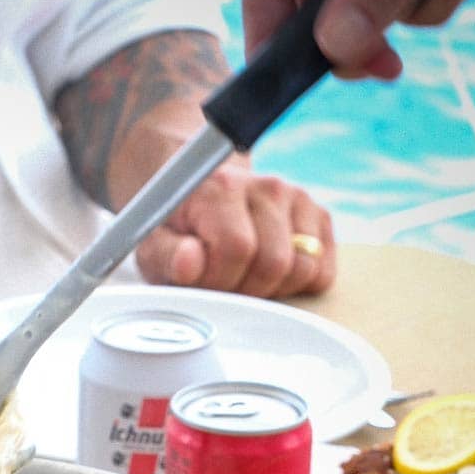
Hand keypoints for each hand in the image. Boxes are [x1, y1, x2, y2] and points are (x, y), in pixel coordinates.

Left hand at [135, 162, 334, 300]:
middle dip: (246, 289)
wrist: (197, 184)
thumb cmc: (174, 223)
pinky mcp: (317, 216)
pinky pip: (322, 271)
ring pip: (303, 269)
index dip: (219, 279)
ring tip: (243, 277)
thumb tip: (191, 264)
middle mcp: (267, 187)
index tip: (201, 279)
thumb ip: (167, 256)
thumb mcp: (152, 242)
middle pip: (275, 264)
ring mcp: (297, 199)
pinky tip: (268, 273)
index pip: (237, 248)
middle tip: (222, 282)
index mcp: (222, 187)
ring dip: (272, 289)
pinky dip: (298, 284)